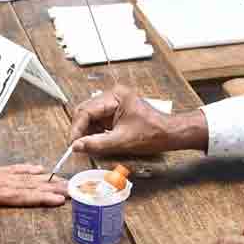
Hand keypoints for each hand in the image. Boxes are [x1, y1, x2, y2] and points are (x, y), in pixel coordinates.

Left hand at [0, 150, 67, 224]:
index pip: (22, 195)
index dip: (42, 197)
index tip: (60, 199)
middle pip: (31, 186)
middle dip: (52, 188)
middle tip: (73, 190)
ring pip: (27, 178)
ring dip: (46, 180)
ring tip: (64, 181)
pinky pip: (15, 169)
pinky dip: (29, 169)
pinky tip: (39, 170)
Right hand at [69, 85, 197, 155]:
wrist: (170, 134)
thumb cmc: (153, 133)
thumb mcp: (122, 141)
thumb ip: (97, 144)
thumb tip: (77, 146)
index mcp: (115, 96)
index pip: (86, 110)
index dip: (77, 128)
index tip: (73, 144)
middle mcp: (112, 96)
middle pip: (85, 112)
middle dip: (81, 130)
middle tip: (78, 146)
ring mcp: (114, 104)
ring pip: (90, 117)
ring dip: (87, 132)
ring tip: (88, 146)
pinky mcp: (115, 113)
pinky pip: (98, 122)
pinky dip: (95, 133)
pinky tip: (97, 142)